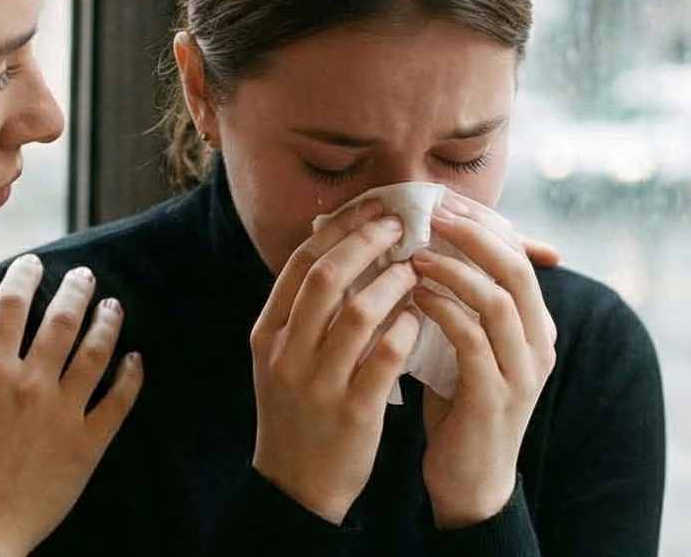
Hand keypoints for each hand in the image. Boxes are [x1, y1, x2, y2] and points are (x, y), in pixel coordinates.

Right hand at [0, 255, 142, 556]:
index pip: (10, 307)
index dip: (23, 278)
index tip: (33, 263)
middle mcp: (32, 383)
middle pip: (60, 321)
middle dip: (75, 290)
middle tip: (86, 275)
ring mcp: (64, 413)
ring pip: (95, 353)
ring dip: (107, 323)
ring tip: (114, 306)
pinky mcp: (87, 444)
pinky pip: (117, 402)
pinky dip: (130, 377)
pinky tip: (136, 359)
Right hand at [249, 199, 422, 524]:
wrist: (296, 484)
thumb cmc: (297, 412)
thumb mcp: (282, 359)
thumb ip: (304, 313)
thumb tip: (342, 253)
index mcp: (269, 333)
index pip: (301, 264)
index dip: (339, 229)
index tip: (372, 207)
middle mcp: (288, 353)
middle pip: (326, 278)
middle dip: (366, 242)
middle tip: (400, 224)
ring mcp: (318, 383)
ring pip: (360, 313)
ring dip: (394, 284)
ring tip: (416, 271)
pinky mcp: (352, 411)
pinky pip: (386, 358)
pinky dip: (407, 331)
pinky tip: (421, 319)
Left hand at [411, 194, 556, 528]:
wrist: (470, 477)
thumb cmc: (459, 402)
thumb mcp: (464, 343)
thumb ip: (459, 300)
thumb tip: (424, 243)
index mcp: (534, 325)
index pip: (518, 256)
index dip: (483, 225)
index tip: (440, 200)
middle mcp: (538, 344)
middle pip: (516, 270)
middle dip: (474, 236)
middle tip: (430, 213)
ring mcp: (521, 372)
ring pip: (498, 302)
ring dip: (454, 272)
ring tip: (414, 254)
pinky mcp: (495, 397)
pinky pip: (472, 342)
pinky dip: (443, 313)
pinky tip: (413, 297)